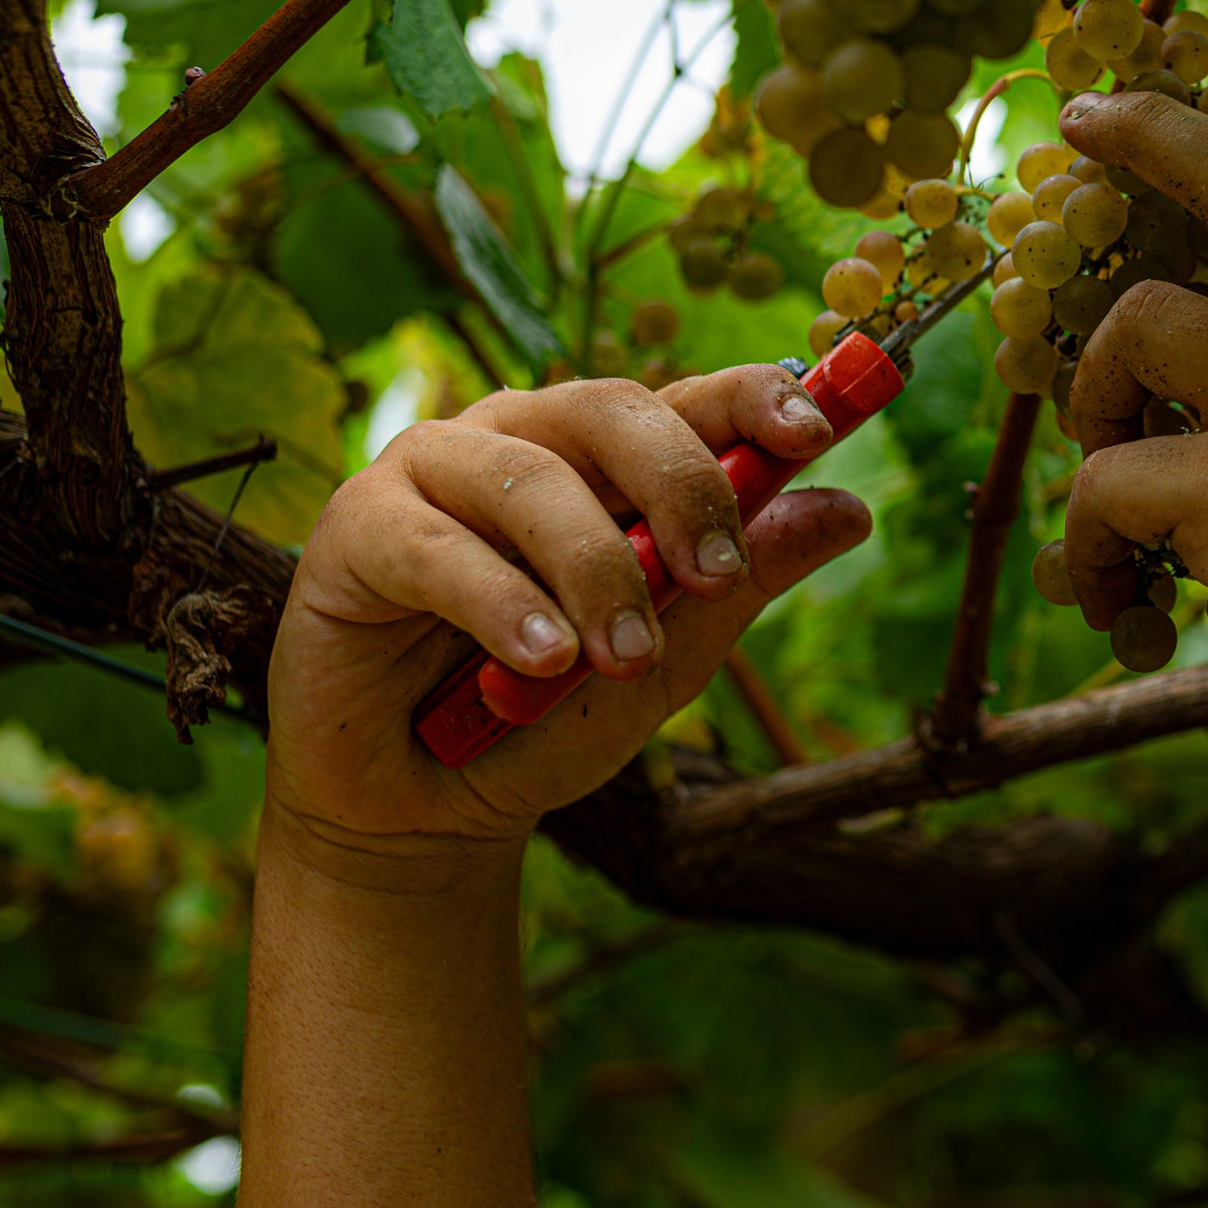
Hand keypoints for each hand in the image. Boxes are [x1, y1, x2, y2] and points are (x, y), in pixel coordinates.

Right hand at [265, 368, 870, 859]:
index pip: (685, 398)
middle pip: (610, 409)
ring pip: (531, 480)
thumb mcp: (668, 658)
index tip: (814, 433)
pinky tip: (541, 663)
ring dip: (595, 571)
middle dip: (680, 486)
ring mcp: (431, 470)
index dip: (751, 397)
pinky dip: (502, 605)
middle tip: (716, 578)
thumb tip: (850, 511)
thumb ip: (742, 582)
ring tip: (626, 661)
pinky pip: (439, 548)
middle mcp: (517, 439)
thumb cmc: (543, 718)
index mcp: (599, 456)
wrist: (421, 810)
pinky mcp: (357, 526)